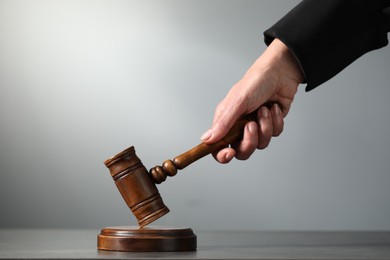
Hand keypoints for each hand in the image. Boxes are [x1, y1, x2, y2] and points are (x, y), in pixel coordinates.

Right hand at [201, 38, 303, 162]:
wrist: (281, 72)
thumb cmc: (255, 82)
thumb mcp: (237, 102)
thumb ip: (223, 123)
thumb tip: (206, 139)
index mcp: (226, 122)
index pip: (219, 147)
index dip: (222, 155)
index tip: (229, 153)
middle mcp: (240, 127)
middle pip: (242, 151)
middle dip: (249, 141)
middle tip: (251, 126)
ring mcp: (256, 126)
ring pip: (261, 144)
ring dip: (265, 126)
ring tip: (264, 109)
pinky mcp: (272, 124)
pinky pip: (275, 134)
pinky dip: (276, 121)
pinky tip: (274, 108)